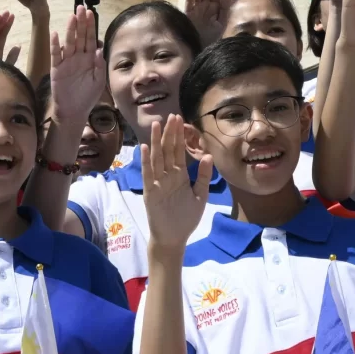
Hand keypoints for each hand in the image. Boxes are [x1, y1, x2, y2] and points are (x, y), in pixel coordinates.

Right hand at [47, 5, 103, 134]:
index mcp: (90, 58)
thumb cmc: (87, 96)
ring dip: (70, 30)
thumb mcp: (98, 82)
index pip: (91, 39)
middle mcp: (78, 57)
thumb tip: (100, 49)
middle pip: (80, 36)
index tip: (91, 13)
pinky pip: (56, 55)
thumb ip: (100, 66)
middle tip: (81, 8)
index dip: (90, 26)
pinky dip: (55, 45)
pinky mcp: (57, 69)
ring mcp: (67, 61)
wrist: (73, 111)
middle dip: (81, 22)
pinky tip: (55, 34)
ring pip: (69, 42)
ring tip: (72, 17)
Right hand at [139, 118, 211, 254]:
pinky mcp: (151, 192)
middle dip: (170, 133)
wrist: (173, 238)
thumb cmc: (185, 218)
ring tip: (157, 124)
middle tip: (171, 115)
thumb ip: (204, 176)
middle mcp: (168, 175)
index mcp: (180, 175)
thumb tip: (208, 155)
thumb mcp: (200, 195)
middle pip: (168, 150)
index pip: (179, 151)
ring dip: (157, 141)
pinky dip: (146, 161)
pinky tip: (145, 147)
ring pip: (157, 158)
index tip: (179, 120)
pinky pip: (148, 174)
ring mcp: (158, 182)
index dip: (179, 136)